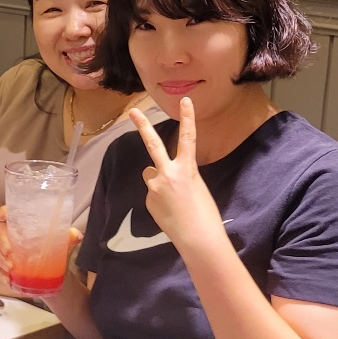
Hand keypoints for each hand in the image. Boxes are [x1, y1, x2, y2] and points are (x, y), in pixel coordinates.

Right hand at [0, 208, 81, 285]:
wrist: (52, 274)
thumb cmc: (53, 251)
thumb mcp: (62, 244)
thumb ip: (68, 238)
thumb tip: (77, 235)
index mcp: (22, 225)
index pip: (10, 213)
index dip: (3, 212)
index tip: (3, 217)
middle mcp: (11, 235)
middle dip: (1, 241)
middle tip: (9, 252)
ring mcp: (5, 251)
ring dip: (0, 259)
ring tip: (10, 268)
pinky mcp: (3, 265)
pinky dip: (1, 274)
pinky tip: (8, 279)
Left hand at [129, 98, 223, 244]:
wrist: (197, 238)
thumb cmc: (205, 214)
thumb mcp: (197, 187)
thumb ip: (180, 176)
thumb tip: (162, 175)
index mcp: (187, 169)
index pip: (188, 138)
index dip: (187, 118)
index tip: (185, 100)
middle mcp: (167, 173)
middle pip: (152, 144)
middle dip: (142, 126)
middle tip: (132, 112)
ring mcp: (154, 186)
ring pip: (151, 174)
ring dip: (158, 180)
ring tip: (174, 199)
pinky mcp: (148, 199)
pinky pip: (152, 192)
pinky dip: (159, 198)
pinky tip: (169, 211)